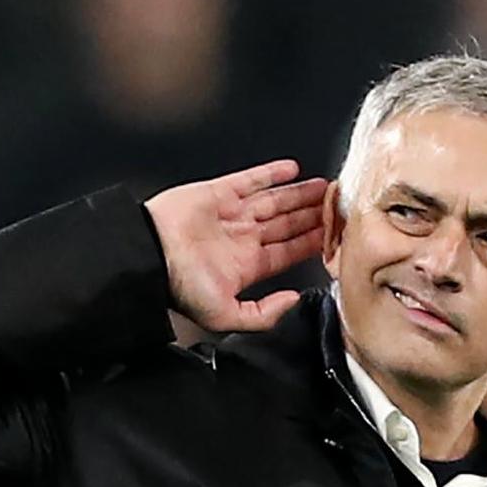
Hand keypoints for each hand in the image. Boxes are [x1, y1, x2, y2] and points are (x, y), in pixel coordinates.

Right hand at [145, 159, 327, 332]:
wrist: (149, 255)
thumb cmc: (179, 286)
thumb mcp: (225, 315)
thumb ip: (262, 314)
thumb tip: (294, 301)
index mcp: (245, 266)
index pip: (288, 252)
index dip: (311, 243)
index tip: (334, 235)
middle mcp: (241, 239)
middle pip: (286, 224)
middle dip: (312, 216)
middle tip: (337, 206)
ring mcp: (231, 214)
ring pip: (275, 201)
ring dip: (299, 194)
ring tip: (325, 188)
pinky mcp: (218, 192)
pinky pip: (250, 180)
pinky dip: (271, 174)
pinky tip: (292, 170)